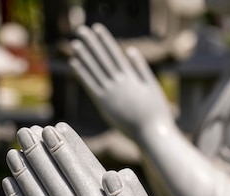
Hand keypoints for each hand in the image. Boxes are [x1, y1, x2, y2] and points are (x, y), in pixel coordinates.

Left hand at [70, 24, 174, 139]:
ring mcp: (110, 94)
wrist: (150, 133)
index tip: (97, 28)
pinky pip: (90, 86)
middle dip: (91, 44)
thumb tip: (130, 50)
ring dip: (84, 56)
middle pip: (102, 59)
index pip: (115, 54)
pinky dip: (82, 74)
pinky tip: (74, 64)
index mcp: (131, 77)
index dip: (105, 40)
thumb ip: (140, 68)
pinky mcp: (103, 105)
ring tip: (75, 44)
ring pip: (94, 71)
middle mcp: (118, 84)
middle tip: (81, 30)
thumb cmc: (155, 111)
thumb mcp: (151, 85)